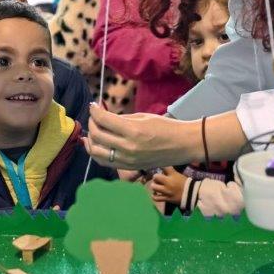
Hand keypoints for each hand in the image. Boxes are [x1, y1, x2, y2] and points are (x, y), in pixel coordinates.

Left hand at [85, 104, 199, 169]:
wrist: (183, 145)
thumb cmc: (166, 127)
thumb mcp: (143, 117)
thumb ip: (121, 119)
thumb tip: (104, 116)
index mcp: (133, 131)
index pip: (104, 120)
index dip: (94, 111)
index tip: (93, 106)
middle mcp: (128, 147)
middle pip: (97, 135)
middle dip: (91, 123)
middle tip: (93, 116)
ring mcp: (128, 160)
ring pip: (96, 152)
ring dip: (90, 139)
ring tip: (92, 131)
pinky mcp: (129, 167)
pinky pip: (105, 162)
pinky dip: (97, 152)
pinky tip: (96, 145)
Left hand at [150, 166, 185, 203]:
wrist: (193, 195)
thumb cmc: (187, 184)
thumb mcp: (179, 175)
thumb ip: (171, 173)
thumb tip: (163, 171)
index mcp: (173, 175)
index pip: (164, 167)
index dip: (160, 166)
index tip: (159, 167)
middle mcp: (168, 182)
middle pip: (155, 177)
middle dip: (156, 177)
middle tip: (158, 179)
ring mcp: (167, 191)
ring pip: (154, 187)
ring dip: (154, 186)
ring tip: (156, 186)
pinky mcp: (167, 198)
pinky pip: (156, 198)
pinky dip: (154, 196)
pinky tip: (155, 194)